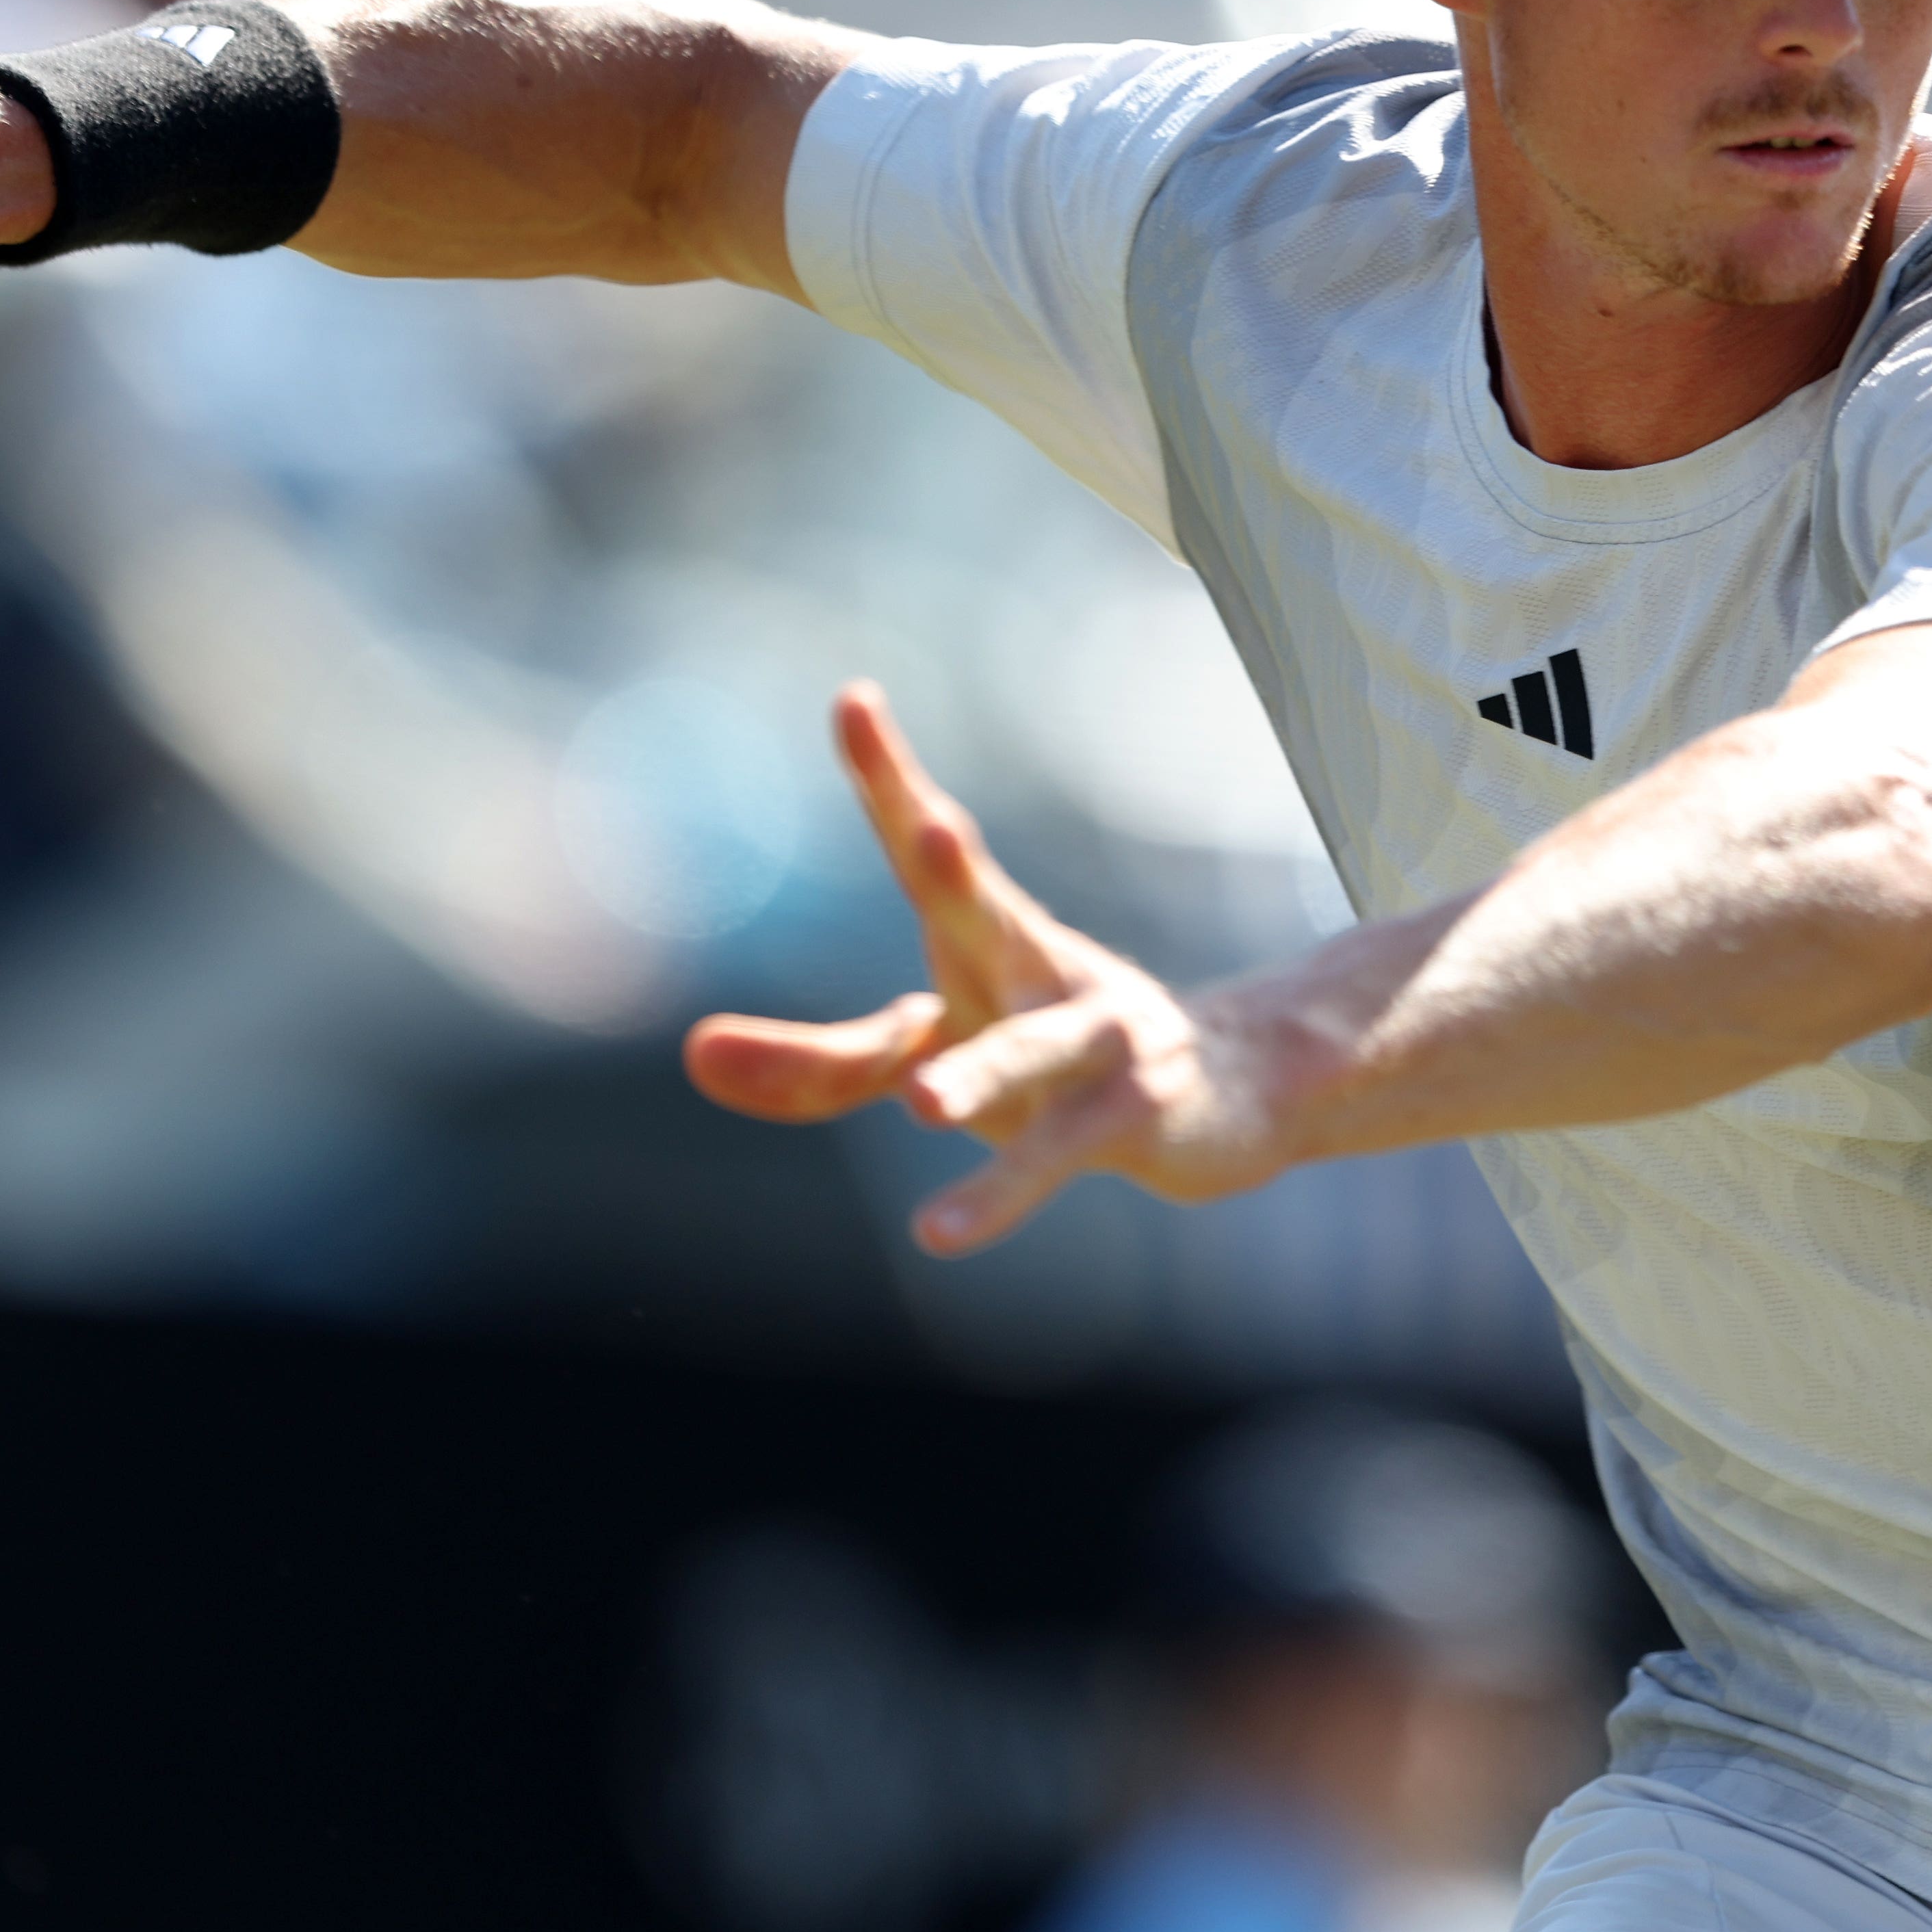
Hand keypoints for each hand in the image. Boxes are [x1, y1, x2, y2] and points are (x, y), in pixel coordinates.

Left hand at [683, 682, 1304, 1254]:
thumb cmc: (1055, 1055)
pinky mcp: (1134, 1113)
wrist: (1237, 1085)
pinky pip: (1058, 1155)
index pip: (927, 850)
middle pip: (988, 912)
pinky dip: (999, 1194)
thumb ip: (817, 1062)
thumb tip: (693, 1055)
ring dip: (982, 1074)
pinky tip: (937, 1233)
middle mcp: (1040, 965)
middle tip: (933, 825)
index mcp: (989, 932)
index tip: (854, 698)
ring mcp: (1098, 1036)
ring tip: (927, 1106)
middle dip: (957, 873)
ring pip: (1031, 1053)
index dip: (889, 779)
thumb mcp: (933, 1050)